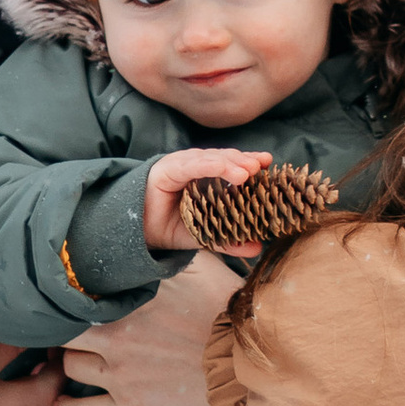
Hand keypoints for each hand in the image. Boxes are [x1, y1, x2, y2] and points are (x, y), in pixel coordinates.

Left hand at [53, 248, 236, 405]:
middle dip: (61, 330)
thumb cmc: (228, 310)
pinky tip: (61, 404)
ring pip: (67, 368)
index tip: (66, 295)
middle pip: (63, 331)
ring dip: (65, 366)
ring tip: (67, 362)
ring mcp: (120, 373)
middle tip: (64, 330)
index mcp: (128, 297)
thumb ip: (166, 252)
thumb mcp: (200, 266)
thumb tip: (149, 235)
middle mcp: (115, 334)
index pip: (76, 291)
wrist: (248, 361)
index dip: (68, 294)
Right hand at [141, 146, 270, 252]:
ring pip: (209, 158)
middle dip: (243, 161)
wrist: (136, 234)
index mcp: (205, 178)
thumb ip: (227, 239)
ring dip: (229, 163)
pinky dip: (207, 165)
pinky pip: (189, 165)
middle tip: (261, 167)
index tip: (268, 165)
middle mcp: (194, 167)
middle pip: (223, 158)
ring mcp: (180, 165)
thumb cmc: (170, 227)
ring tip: (247, 171)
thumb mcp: (203, 234)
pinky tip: (222, 167)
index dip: (248, 164)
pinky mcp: (166, 169)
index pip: (231, 166)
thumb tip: (257, 247)